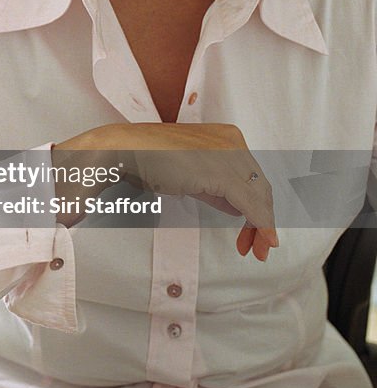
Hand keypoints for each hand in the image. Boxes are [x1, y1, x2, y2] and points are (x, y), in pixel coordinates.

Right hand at [53, 123, 278, 260]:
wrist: (125, 150)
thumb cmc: (148, 158)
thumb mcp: (189, 173)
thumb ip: (215, 188)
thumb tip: (237, 207)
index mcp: (226, 137)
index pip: (252, 176)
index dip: (258, 205)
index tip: (253, 232)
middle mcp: (233, 141)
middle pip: (260, 186)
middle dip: (263, 218)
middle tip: (259, 247)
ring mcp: (229, 154)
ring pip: (260, 197)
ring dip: (262, 227)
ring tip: (257, 250)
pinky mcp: (222, 173)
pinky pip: (251, 204)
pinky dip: (260, 225)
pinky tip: (260, 240)